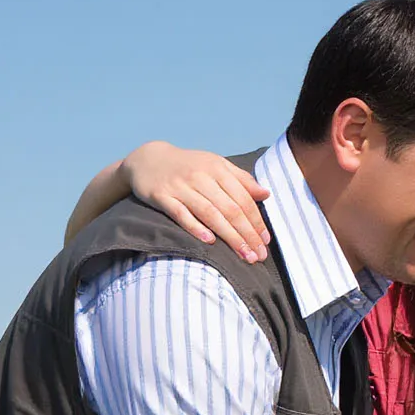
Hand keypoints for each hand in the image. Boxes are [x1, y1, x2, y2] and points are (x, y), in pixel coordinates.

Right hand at [124, 143, 271, 261]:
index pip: (243, 198)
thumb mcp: (216, 165)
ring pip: (209, 213)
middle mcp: (200, 177)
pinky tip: (210, 241)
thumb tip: (265, 194)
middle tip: (258, 256)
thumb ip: (241, 179)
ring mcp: (180, 186)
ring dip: (229, 236)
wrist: (148, 158)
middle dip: (247, 234)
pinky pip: (180, 214)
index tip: (266, 241)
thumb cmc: (189, 166)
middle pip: (230, 209)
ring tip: (244, 255)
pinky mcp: (161, 196)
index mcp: (217, 169)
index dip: (256, 221)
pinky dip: (195, 227)